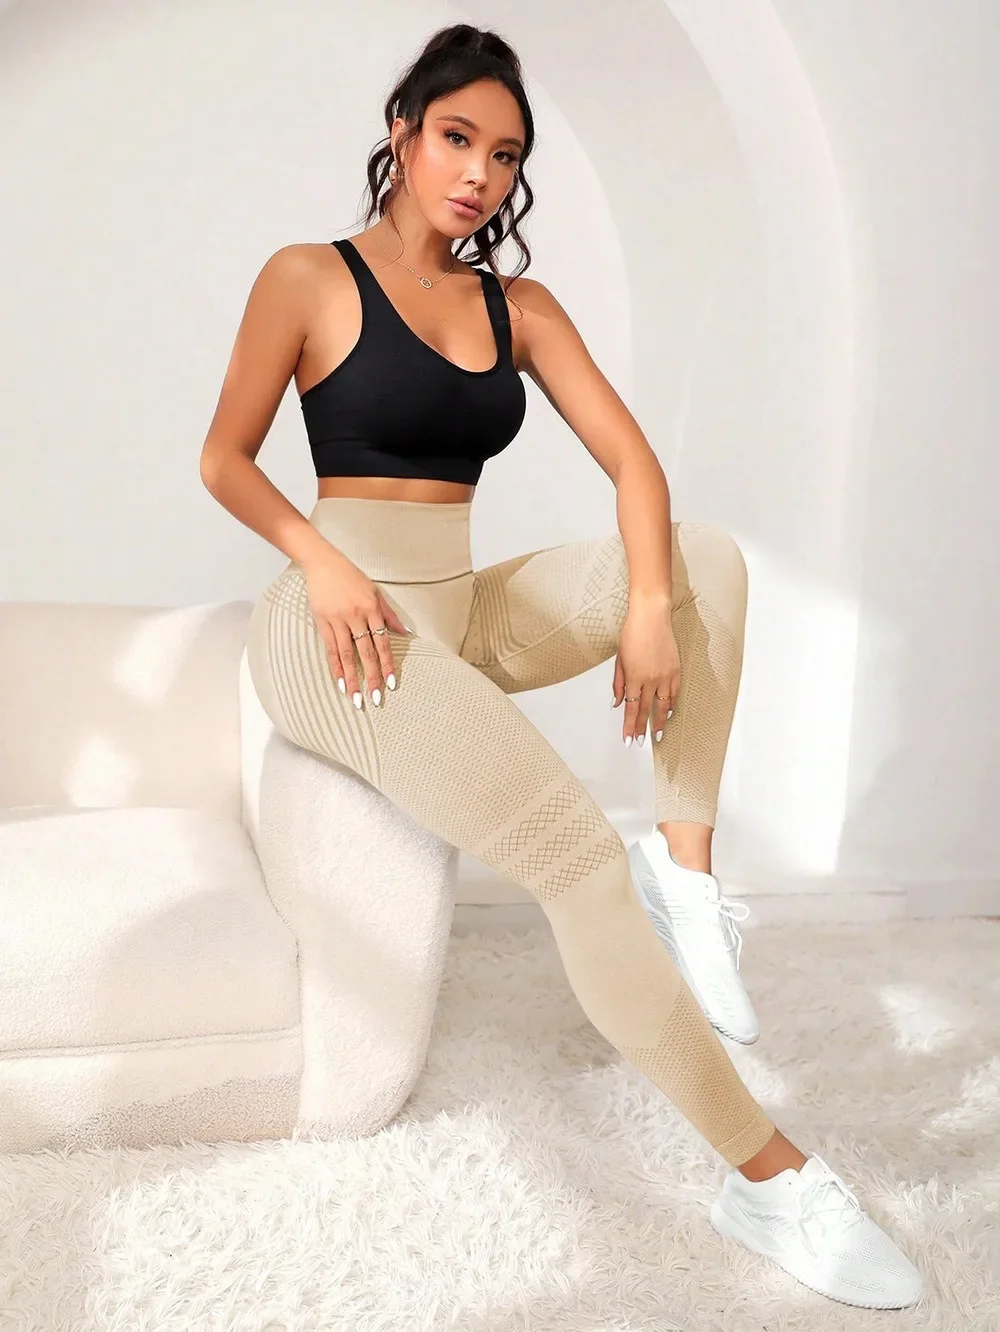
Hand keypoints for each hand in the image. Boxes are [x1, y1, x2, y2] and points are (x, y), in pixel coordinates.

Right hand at [300, 546, 411, 707]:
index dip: (387, 664)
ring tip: (356, 698)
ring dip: (353, 678)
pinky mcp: (322, 622)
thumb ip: (390, 615)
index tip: (391, 683)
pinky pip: (331, 649)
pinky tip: (340, 683)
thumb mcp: (376, 592)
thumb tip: (406, 633)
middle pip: (366, 653)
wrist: (323, 563)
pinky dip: (335, 667)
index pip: (382, 643)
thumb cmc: (352, 577)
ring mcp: (338, 620)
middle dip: (372, 677)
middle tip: (376, 698)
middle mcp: (356, 616)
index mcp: (372, 609)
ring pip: (347, 655)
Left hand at [611, 598, 678, 744]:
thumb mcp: (619, 660)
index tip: (628, 739)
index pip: (631, 709)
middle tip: (640, 742)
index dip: (629, 726)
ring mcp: (665, 675)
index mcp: (634, 677)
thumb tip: (617, 702)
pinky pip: (674, 693)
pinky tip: (669, 712)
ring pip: (663, 705)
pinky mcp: (675, 670)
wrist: (651, 616)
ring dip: (660, 722)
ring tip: (657, 734)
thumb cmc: (632, 633)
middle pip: (646, 710)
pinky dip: (671, 704)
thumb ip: (618, 684)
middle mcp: (651, 679)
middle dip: (642, 729)